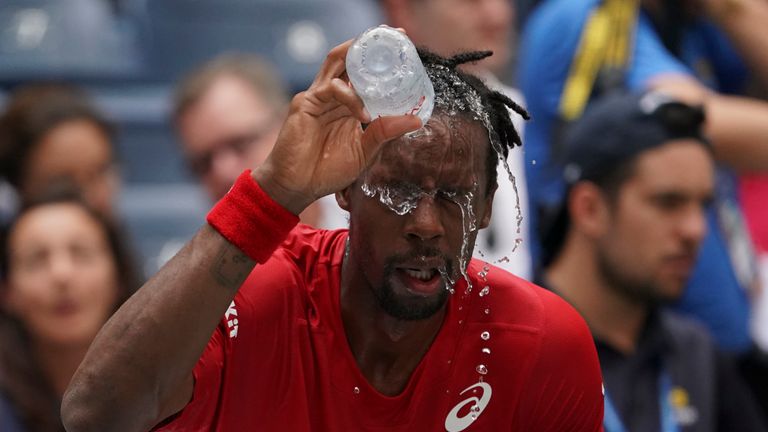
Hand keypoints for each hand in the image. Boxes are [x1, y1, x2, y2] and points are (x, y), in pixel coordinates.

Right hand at [253, 39, 421, 214]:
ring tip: (382, 60)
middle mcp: (333, 96)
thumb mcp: (365, 153)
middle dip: (372, 45)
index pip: (365, 73)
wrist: (297, 187)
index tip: (407, 51)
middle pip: (350, 59)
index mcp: (348, 105)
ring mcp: (318, 97)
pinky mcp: (305, 104)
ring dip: (359, 56)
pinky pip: (331, 90)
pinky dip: (351, 98)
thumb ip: (385, 133)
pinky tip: (364, 114)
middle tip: (397, 36)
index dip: (383, 61)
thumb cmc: (327, 171)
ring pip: (337, 63)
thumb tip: (415, 120)